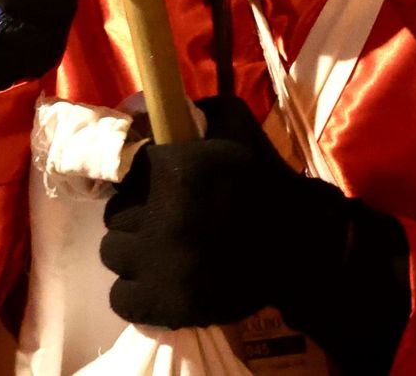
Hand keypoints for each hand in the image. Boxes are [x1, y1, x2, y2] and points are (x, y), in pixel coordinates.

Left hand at [100, 96, 353, 329]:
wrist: (302, 245)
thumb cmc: (267, 181)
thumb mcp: (239, 126)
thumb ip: (198, 110)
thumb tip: (155, 115)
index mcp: (178, 170)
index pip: (129, 169)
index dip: (144, 176)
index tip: (161, 184)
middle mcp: (163, 218)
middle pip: (116, 213)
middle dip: (137, 213)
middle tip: (164, 219)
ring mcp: (160, 267)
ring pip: (113, 253)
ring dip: (134, 251)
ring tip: (163, 251)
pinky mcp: (163, 305)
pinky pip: (121, 298)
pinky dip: (137, 292)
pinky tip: (161, 282)